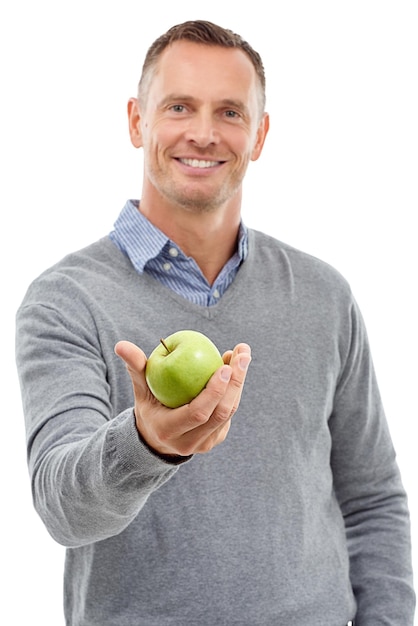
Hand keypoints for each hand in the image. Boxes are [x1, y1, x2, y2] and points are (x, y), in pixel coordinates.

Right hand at [115, 340, 250, 457]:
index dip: (214, 392)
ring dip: (239, 383)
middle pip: (220, 413)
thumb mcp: (140, 389)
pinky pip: (229, 413)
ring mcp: (204, 444)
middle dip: (235, 382)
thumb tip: (122, 345)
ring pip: (229, 413)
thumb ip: (135, 368)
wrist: (156, 437)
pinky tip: (235, 369)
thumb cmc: (148, 405)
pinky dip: (235, 390)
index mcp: (169, 430)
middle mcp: (189, 442)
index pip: (197, 413)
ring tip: (242, 356)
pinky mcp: (215, 440)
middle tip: (242, 355)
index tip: (224, 367)